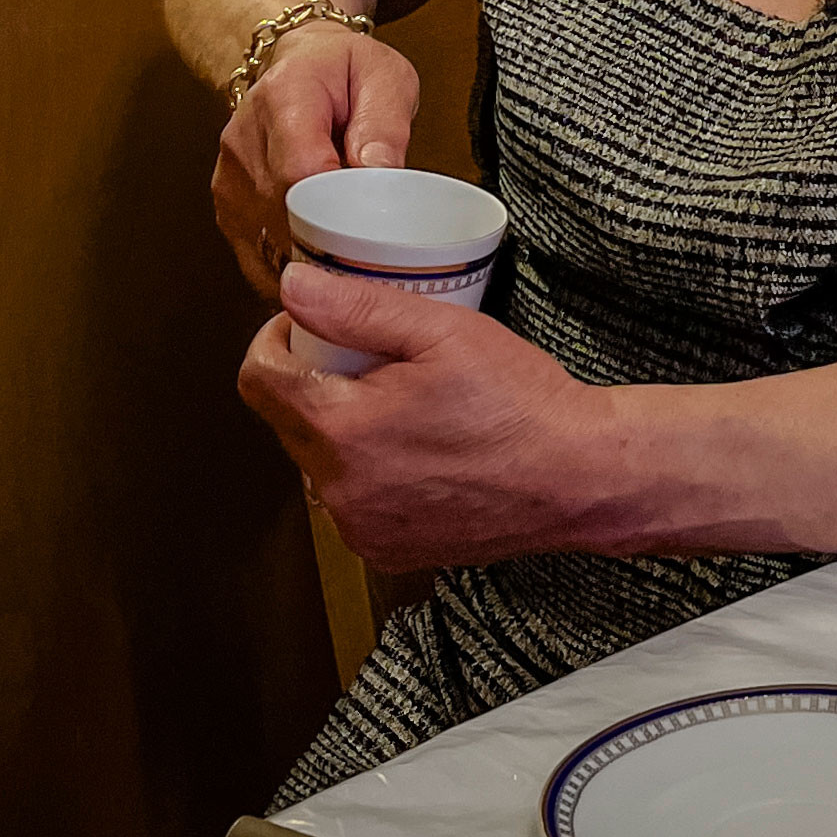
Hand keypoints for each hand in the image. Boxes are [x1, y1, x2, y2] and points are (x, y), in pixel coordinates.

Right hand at [212, 30, 420, 298]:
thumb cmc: (344, 72)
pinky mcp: (228, 211)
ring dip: (315, 258)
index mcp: (285, 96)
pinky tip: (321, 262)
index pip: (301, 169)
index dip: (339, 207)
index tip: (371, 225)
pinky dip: (294, 270)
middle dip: (334, 240)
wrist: (300, 65)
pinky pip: (260, 260)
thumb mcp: (384, 78)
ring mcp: (232, 179)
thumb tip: (379, 174)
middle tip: (374, 247)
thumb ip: (385, 125)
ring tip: (349, 246)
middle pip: (285, 215)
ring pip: (272, 246)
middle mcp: (245, 140)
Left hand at [239, 263, 638, 574]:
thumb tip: (291, 286)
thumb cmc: (518, 403)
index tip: (306, 325)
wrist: (576, 478)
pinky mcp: (387, 550)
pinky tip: (415, 452)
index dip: (274, 341)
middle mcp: (339, 489)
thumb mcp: (441, 331)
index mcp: (341, 429)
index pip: (259, 381)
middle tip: (368, 359)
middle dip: (312, 383)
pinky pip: (351, 502)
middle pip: (287, 422)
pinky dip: (367, 474)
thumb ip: (355, 307)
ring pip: (318, 464)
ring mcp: (361, 527)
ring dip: (339, 432)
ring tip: (397, 405)